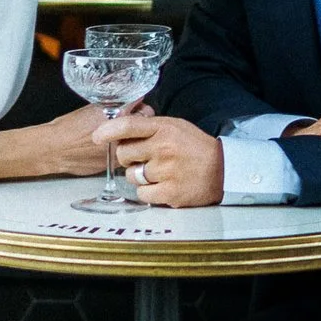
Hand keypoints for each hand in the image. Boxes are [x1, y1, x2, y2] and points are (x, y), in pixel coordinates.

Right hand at [35, 98, 150, 176]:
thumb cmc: (69, 128)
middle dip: (141, 123)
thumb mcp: (93, 108)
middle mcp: (122, 135)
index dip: (141, 108)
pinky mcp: (114, 165)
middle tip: (131, 121)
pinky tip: (112, 148)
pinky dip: (123, 151)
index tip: (138, 107)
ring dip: (134, 138)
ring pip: (138, 143)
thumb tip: (126, 104)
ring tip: (120, 136)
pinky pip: (127, 155)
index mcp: (117, 116)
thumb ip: (112, 106)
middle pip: (146, 127)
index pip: (144, 109)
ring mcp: (120, 151)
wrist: (55, 148)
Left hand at [96, 113, 223, 207]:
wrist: (223, 169)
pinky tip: (161, 185)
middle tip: (142, 158)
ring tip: (156, 173)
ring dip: (138, 176)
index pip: (128, 125)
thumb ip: (150, 126)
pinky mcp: (170, 192)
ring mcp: (166, 171)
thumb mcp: (175, 126)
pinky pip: (142, 194)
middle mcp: (163, 148)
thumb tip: (119, 127)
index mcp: (164, 128)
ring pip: (131, 176)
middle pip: (123, 154)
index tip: (97, 136)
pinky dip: (148, 192)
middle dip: (127, 157)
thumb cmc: (195, 147)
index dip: (108, 130)